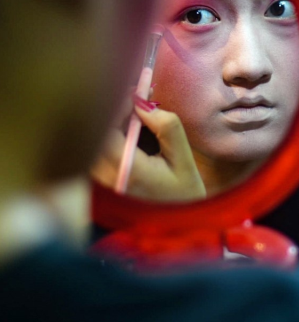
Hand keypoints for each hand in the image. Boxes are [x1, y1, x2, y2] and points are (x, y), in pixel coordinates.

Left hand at [91, 96, 205, 201]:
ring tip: (133, 114)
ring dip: (109, 124)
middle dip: (112, 111)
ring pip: (91, 142)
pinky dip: (107, 137)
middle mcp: (107, 178)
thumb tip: (143, 102)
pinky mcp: (99, 185)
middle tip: (133, 99)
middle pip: (94, 133)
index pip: (106, 129)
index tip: (134, 92)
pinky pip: (94, 152)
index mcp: (128, 170)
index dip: (117, 106)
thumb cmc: (183, 194)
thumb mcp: (183, 158)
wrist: (176, 229)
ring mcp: (100, 184)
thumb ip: (166, 126)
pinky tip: (126, 132)